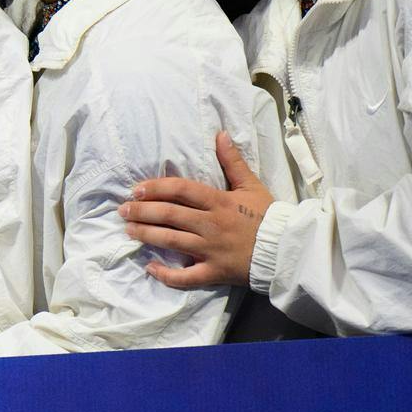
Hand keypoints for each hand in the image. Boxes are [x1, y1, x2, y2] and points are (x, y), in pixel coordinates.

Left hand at [126, 131, 272, 288]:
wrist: (288, 250)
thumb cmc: (268, 216)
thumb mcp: (251, 185)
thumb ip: (232, 161)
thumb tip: (220, 134)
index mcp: (219, 201)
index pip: (180, 190)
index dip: (155, 188)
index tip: (136, 189)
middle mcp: (211, 224)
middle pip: (169, 215)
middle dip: (141, 211)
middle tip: (123, 210)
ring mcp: (211, 250)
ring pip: (171, 241)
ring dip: (145, 235)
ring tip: (128, 230)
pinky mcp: (214, 271)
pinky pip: (186, 276)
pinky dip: (166, 274)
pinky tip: (149, 267)